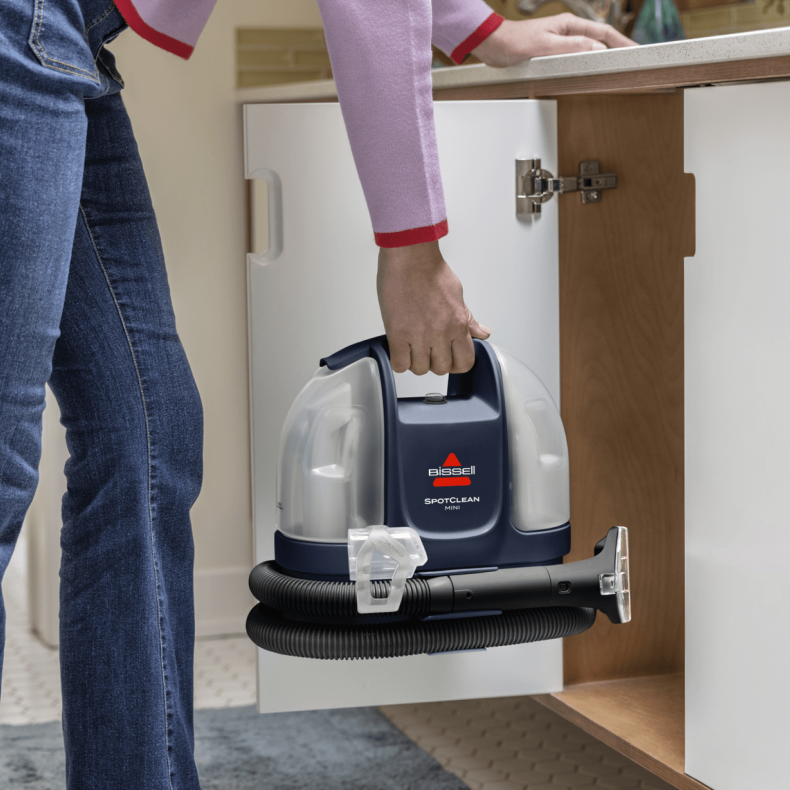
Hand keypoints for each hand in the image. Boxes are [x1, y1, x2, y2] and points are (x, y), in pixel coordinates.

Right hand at [377, 241, 490, 374]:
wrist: (410, 256)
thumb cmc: (430, 270)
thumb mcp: (457, 295)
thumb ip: (468, 319)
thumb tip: (482, 333)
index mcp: (458, 323)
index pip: (465, 362)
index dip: (456, 364)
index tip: (449, 359)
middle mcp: (440, 332)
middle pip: (441, 368)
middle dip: (434, 362)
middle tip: (428, 351)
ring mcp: (418, 334)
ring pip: (420, 369)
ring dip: (416, 362)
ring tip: (412, 348)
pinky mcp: (397, 333)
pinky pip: (400, 364)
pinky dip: (399, 361)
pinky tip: (400, 349)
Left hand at [472, 15, 635, 67]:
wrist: (494, 46)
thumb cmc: (515, 42)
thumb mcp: (546, 46)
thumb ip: (572, 47)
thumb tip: (596, 50)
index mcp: (569, 25)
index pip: (602, 33)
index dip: (621, 42)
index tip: (635, 50)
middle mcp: (567, 32)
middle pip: (599, 40)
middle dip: (617, 49)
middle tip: (633, 59)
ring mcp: (560, 42)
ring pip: (589, 49)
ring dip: (603, 57)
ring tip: (618, 66)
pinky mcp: (552, 53)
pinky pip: (576, 58)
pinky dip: (587, 63)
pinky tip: (590, 71)